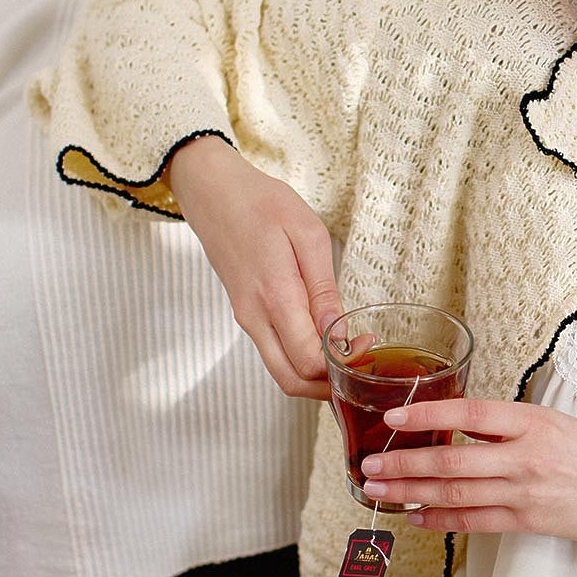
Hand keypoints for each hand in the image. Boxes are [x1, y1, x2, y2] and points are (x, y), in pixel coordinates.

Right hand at [167, 136, 343, 399]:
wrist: (211, 190)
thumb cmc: (262, 203)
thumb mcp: (308, 234)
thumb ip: (323, 289)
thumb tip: (338, 333)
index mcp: (274, 297)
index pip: (309, 362)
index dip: (341, 366)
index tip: (365, 345)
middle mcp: (255, 317)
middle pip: (292, 381)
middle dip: (329, 386)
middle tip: (359, 364)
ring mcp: (246, 319)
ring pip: (281, 371)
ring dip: (315, 375)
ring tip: (346, 353)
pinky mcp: (245, 314)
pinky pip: (274, 352)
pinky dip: (300, 359)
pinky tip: (323, 339)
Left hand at [359, 398, 576, 569]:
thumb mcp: (564, 424)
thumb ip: (516, 424)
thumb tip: (465, 424)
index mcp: (535, 421)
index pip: (469, 411)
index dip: (427, 415)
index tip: (393, 418)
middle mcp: (527, 455)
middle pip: (451, 458)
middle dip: (403, 463)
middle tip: (367, 465)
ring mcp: (527, 492)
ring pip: (455, 491)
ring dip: (410, 491)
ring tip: (379, 490)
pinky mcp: (531, 522)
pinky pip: (474, 521)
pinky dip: (441, 519)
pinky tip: (416, 517)